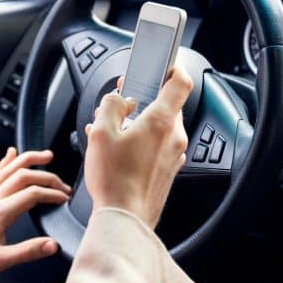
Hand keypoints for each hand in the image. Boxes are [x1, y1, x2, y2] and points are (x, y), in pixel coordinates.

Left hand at [0, 148, 70, 282]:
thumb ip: (28, 251)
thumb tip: (52, 245)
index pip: (32, 193)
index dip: (52, 193)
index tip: (64, 199)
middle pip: (23, 175)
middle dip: (47, 176)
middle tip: (62, 185)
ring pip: (8, 168)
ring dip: (28, 159)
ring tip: (46, 156)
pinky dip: (6, 161)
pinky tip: (11, 154)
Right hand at [83, 66, 192, 227]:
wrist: (124, 218)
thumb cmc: (114, 180)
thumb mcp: (101, 132)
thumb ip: (111, 105)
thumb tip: (119, 99)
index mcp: (161, 121)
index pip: (180, 82)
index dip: (172, 67)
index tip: (162, 64)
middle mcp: (174, 137)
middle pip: (166, 106)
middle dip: (143, 101)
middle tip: (120, 106)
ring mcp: (174, 155)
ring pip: (160, 128)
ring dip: (140, 124)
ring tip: (113, 133)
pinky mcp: (168, 171)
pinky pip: (158, 147)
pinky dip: (142, 143)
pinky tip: (120, 152)